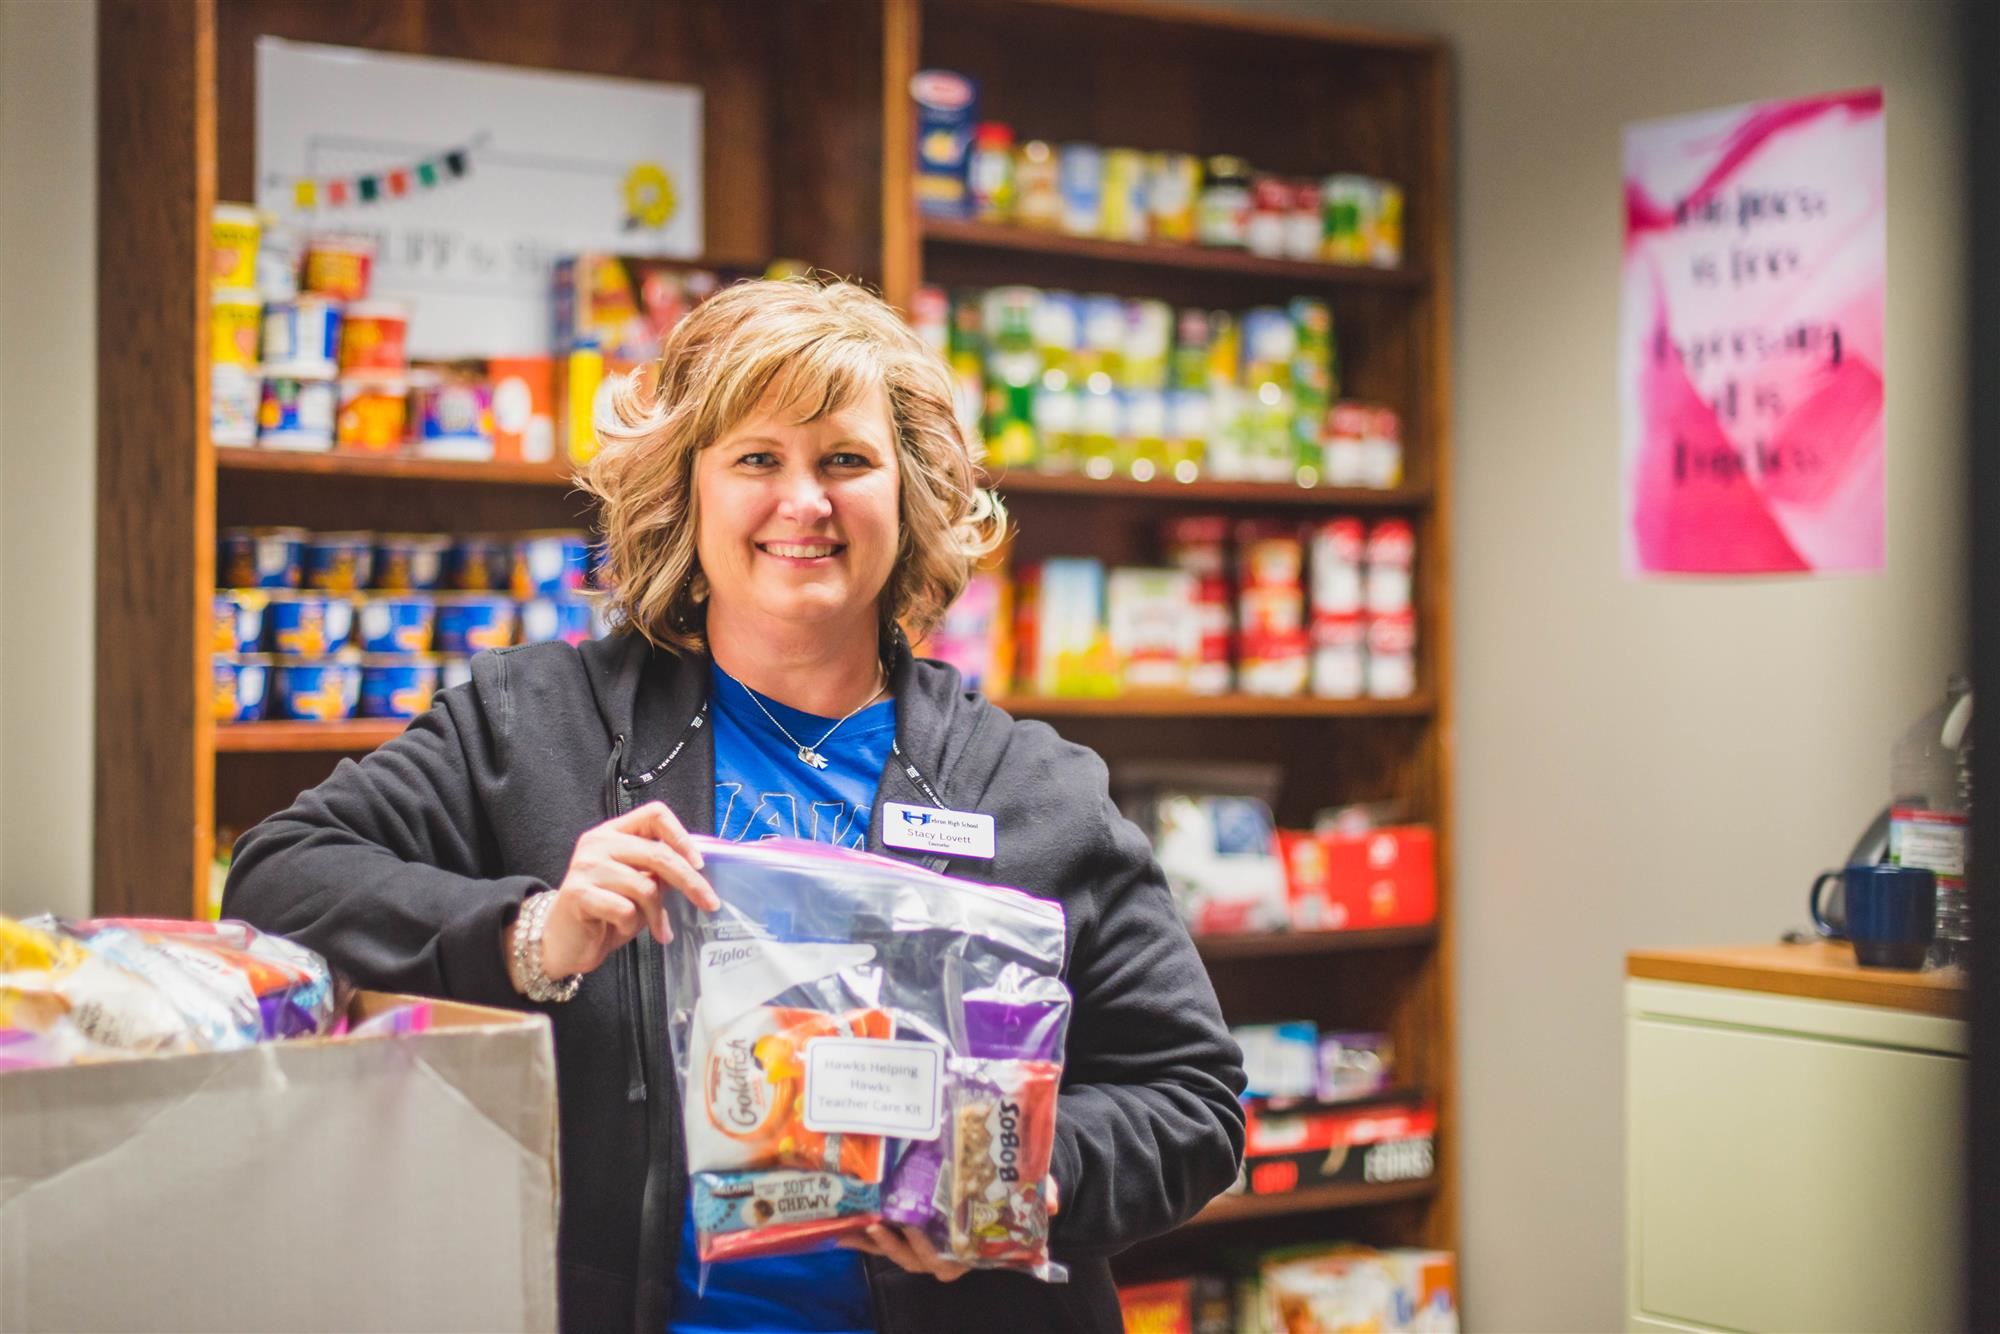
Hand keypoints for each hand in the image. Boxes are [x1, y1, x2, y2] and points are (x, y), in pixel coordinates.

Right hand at [509, 802, 718, 978]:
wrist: (563, 942)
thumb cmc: (605, 912)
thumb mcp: (637, 886)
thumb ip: (659, 872)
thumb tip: (696, 868)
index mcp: (614, 832)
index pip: (655, 814)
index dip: (681, 837)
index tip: (699, 863)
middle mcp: (598, 842)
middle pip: (658, 853)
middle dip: (690, 882)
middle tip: (709, 903)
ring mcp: (585, 866)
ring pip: (645, 887)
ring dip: (657, 914)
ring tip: (657, 929)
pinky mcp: (578, 893)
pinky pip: (625, 909)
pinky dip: (632, 925)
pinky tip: (623, 930)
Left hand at [836, 1176, 1057, 1280]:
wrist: (1005, 1183)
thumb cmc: (1015, 1191)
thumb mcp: (1034, 1189)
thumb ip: (1041, 1194)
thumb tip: (1049, 1201)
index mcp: (970, 1249)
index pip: (948, 1262)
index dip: (929, 1251)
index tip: (917, 1230)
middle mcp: (945, 1253)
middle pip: (915, 1260)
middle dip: (895, 1248)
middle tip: (880, 1224)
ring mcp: (925, 1244)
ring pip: (896, 1252)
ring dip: (874, 1244)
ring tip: (854, 1227)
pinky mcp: (910, 1231)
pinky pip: (884, 1240)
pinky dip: (863, 1237)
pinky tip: (843, 1227)